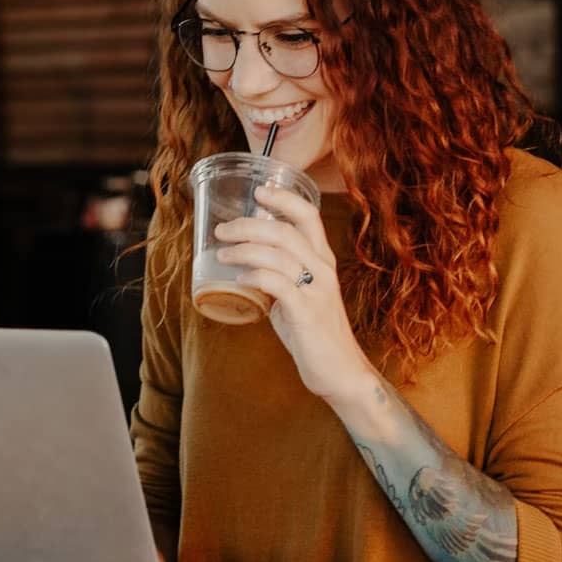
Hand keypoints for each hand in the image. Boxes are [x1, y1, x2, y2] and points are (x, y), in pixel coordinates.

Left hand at [215, 184, 369, 404]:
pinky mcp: (306, 312)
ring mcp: (316, 290)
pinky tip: (239, 277)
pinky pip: (277, 284)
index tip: (259, 190)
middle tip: (222, 230)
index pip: (309, 215)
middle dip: (248, 225)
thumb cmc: (315, 332)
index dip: (284, 198)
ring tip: (222, 254)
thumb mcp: (300, 295)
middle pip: (285, 231)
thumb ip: (280, 274)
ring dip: (244, 249)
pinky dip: (255, 275)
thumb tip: (249, 257)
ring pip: (278, 254)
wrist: (340, 370)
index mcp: (323, 260)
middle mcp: (323, 269)